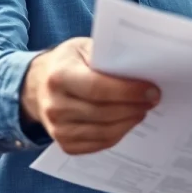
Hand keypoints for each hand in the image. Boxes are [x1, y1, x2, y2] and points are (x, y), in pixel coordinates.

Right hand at [21, 38, 159, 154]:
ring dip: (129, 122)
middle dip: (134, 107)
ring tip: (142, 110)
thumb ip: (108, 57)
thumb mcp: (84, 48)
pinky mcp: (64, 144)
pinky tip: (127, 121)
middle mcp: (54, 105)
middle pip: (103, 112)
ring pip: (104, 132)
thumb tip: (143, 68)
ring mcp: (57, 128)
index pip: (97, 88)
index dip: (128, 91)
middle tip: (153, 99)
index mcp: (59, 75)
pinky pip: (98, 144)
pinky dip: (118, 134)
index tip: (152, 90)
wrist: (39, 84)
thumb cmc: (69, 62)